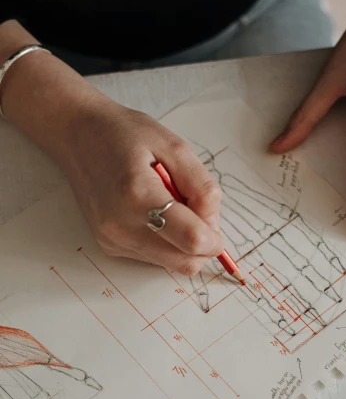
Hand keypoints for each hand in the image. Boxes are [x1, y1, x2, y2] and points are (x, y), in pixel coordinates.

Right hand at [59, 97, 223, 275]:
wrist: (77, 136)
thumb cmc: (124, 134)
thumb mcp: (174, 146)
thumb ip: (201, 187)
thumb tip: (213, 223)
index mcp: (138, 196)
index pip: (192, 240)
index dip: (215, 240)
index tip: (216, 226)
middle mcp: (121, 226)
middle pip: (184, 263)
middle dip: (203, 246)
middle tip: (197, 213)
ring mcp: (112, 239)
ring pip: (171, 264)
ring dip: (184, 244)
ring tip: (172, 206)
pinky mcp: (109, 246)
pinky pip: (153, 257)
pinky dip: (166, 242)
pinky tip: (155, 213)